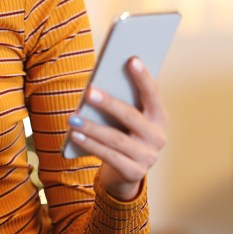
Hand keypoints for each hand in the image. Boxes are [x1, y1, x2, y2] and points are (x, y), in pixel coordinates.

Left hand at [67, 57, 167, 200]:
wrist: (125, 174)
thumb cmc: (123, 135)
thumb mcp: (127, 120)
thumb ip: (121, 103)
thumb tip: (97, 85)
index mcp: (159, 117)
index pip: (152, 94)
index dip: (143, 77)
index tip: (132, 59)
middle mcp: (157, 136)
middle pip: (131, 116)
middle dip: (109, 103)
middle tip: (89, 92)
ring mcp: (147, 156)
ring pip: (117, 139)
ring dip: (92, 127)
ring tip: (73, 117)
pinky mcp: (134, 173)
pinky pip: (109, 156)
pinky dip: (90, 145)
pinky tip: (75, 135)